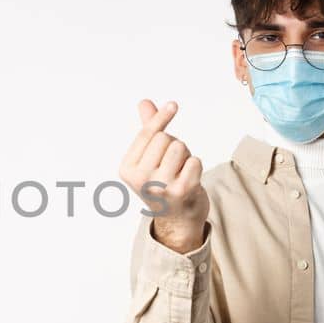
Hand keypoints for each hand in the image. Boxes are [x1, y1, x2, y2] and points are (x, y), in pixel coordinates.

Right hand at [118, 99, 209, 252]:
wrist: (177, 220)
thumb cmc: (162, 183)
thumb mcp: (150, 158)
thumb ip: (147, 130)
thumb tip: (144, 102)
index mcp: (127, 169)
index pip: (147, 134)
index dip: (161, 117)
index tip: (173, 104)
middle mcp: (140, 179)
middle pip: (165, 138)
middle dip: (173, 144)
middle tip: (172, 164)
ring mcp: (161, 186)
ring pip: (180, 147)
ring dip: (185, 155)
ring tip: (180, 171)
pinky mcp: (182, 191)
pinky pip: (195, 161)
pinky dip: (196, 167)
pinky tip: (189, 180)